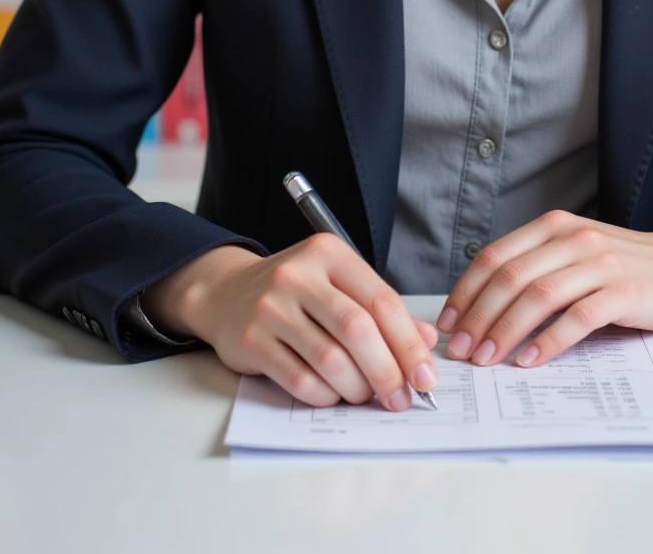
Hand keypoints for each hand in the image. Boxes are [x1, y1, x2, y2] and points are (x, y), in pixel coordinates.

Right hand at [142, 238, 438, 410]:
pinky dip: (325, 395)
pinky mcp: (250, 340)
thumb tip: (424, 341)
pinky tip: (333, 395)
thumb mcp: (337, 285)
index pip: (381, 300)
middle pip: (358, 330)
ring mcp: (271, 307)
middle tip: (401, 398)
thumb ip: (379, 309)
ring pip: (330, 359)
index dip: (408, 343)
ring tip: (366, 396)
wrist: (225, 293)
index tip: (426, 376)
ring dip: (357, 388)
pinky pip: (299, 379)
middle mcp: (300, 275)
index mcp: (330, 254)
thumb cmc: (294, 291)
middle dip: (387, 371)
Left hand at [434, 212, 652, 368]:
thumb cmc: (623, 267)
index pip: (495, 256)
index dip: (466, 291)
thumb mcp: (574, 255)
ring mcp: (599, 263)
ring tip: (488, 360)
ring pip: (539, 295)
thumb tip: (483, 310)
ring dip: (506, 331)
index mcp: (553, 226)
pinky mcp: (624, 291)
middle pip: (511, 277)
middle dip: (478, 317)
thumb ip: (537, 268)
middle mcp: (572, 238)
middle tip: (461, 352)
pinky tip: (531, 359)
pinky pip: (578, 316)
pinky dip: (550, 340)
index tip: (447, 324)